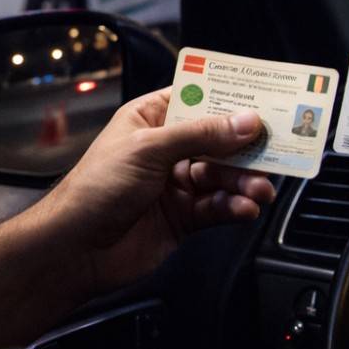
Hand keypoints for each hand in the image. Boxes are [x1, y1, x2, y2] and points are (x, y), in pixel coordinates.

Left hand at [34, 89, 276, 296]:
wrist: (75, 249)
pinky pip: (217, 207)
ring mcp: (174, 184)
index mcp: (151, 119)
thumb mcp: (148, 149)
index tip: (266, 101)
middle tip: (274, 151)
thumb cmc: (96, 188)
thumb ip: (201, 135)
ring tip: (260, 189)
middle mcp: (165, 149)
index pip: (199, 99)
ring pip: (222, 176)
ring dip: (244, 182)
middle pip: (218, 140)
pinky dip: (234, 207)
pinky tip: (244, 208)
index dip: (231, 100)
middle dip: (246, 147)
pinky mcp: (182, 218)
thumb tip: (245, 122)